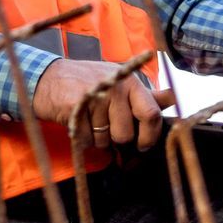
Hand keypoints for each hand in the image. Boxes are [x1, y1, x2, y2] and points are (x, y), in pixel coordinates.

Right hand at [31, 59, 161, 153]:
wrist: (48, 78)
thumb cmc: (88, 83)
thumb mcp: (120, 84)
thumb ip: (146, 96)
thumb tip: (173, 98)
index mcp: (130, 82)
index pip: (151, 115)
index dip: (149, 136)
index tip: (142, 144)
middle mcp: (115, 88)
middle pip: (125, 134)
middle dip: (116, 139)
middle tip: (106, 126)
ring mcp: (95, 98)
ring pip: (105, 140)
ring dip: (98, 138)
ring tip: (89, 120)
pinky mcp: (75, 108)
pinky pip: (87, 140)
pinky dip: (83, 138)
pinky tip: (78, 122)